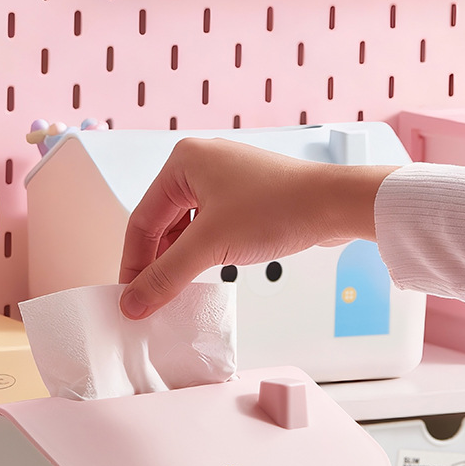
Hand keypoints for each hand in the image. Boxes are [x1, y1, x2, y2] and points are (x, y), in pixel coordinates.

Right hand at [118, 137, 396, 318]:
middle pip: (161, 223)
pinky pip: (208, 226)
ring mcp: (223, 179)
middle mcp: (199, 164)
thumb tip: (132, 303)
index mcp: (182, 162)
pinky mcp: (243, 196)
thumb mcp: (210, 246)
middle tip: (150, 299)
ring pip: (185, 227)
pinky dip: (200, 252)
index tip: (129, 296)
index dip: (133, 262)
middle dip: (155, 263)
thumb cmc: (276, 210)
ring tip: (175, 291)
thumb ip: (166, 277)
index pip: (141, 220)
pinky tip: (202, 274)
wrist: (334, 205)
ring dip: (178, 260)